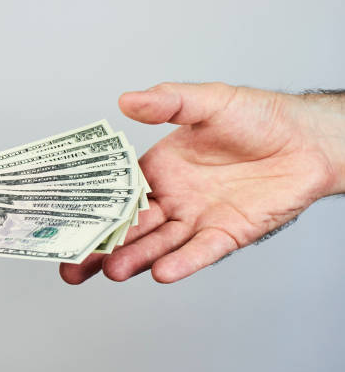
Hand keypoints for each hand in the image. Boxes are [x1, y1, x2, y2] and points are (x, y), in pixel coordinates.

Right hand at [61, 82, 344, 283]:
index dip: (91, 209)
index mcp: (158, 170)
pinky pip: (201, 251)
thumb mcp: (207, 102)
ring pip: (158, 244)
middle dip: (100, 247)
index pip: (117, 194)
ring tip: (110, 270)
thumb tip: (126, 99)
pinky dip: (182, 262)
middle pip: (129, 228)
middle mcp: (172, 199)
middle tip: (71, 265)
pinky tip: (162, 271)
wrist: (307, 139)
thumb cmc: (257, 118)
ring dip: (135, 258)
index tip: (64, 224)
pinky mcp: (226, 235)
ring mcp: (197, 219)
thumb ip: (168, 103)